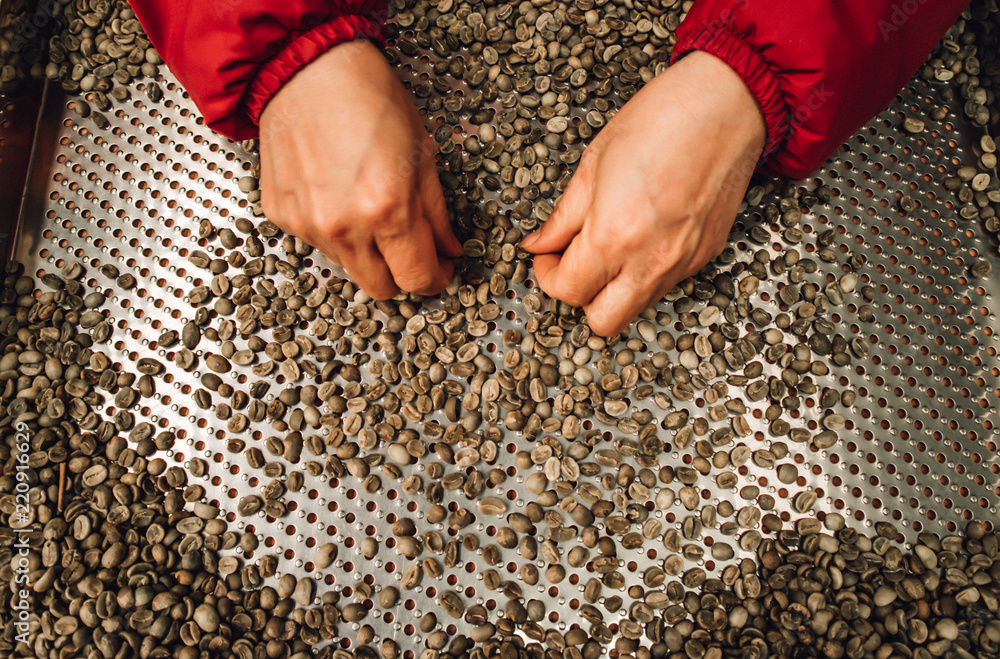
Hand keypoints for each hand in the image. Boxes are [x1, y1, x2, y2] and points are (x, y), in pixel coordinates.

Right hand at [259, 40, 461, 298]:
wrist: (306, 68)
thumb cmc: (367, 96)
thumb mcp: (422, 153)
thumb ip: (437, 214)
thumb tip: (448, 249)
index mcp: (387, 209)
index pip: (417, 279)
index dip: (436, 279)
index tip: (440, 269)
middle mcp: (344, 226)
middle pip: (381, 288)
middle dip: (403, 274)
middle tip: (412, 248)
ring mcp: (308, 224)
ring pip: (349, 269)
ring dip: (368, 254)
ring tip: (372, 210)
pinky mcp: (282, 216)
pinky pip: (317, 244)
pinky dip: (335, 232)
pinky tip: (340, 196)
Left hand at [520, 51, 765, 335]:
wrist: (729, 103)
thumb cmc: (663, 118)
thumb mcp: (593, 162)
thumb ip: (562, 216)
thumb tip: (538, 243)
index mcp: (614, 236)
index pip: (568, 291)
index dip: (547, 276)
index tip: (546, 256)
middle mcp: (651, 261)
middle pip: (603, 321)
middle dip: (580, 298)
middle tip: (572, 262)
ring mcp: (683, 263)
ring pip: (636, 307)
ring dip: (613, 289)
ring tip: (607, 247)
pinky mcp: (705, 255)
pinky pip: (665, 284)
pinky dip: (644, 272)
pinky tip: (641, 235)